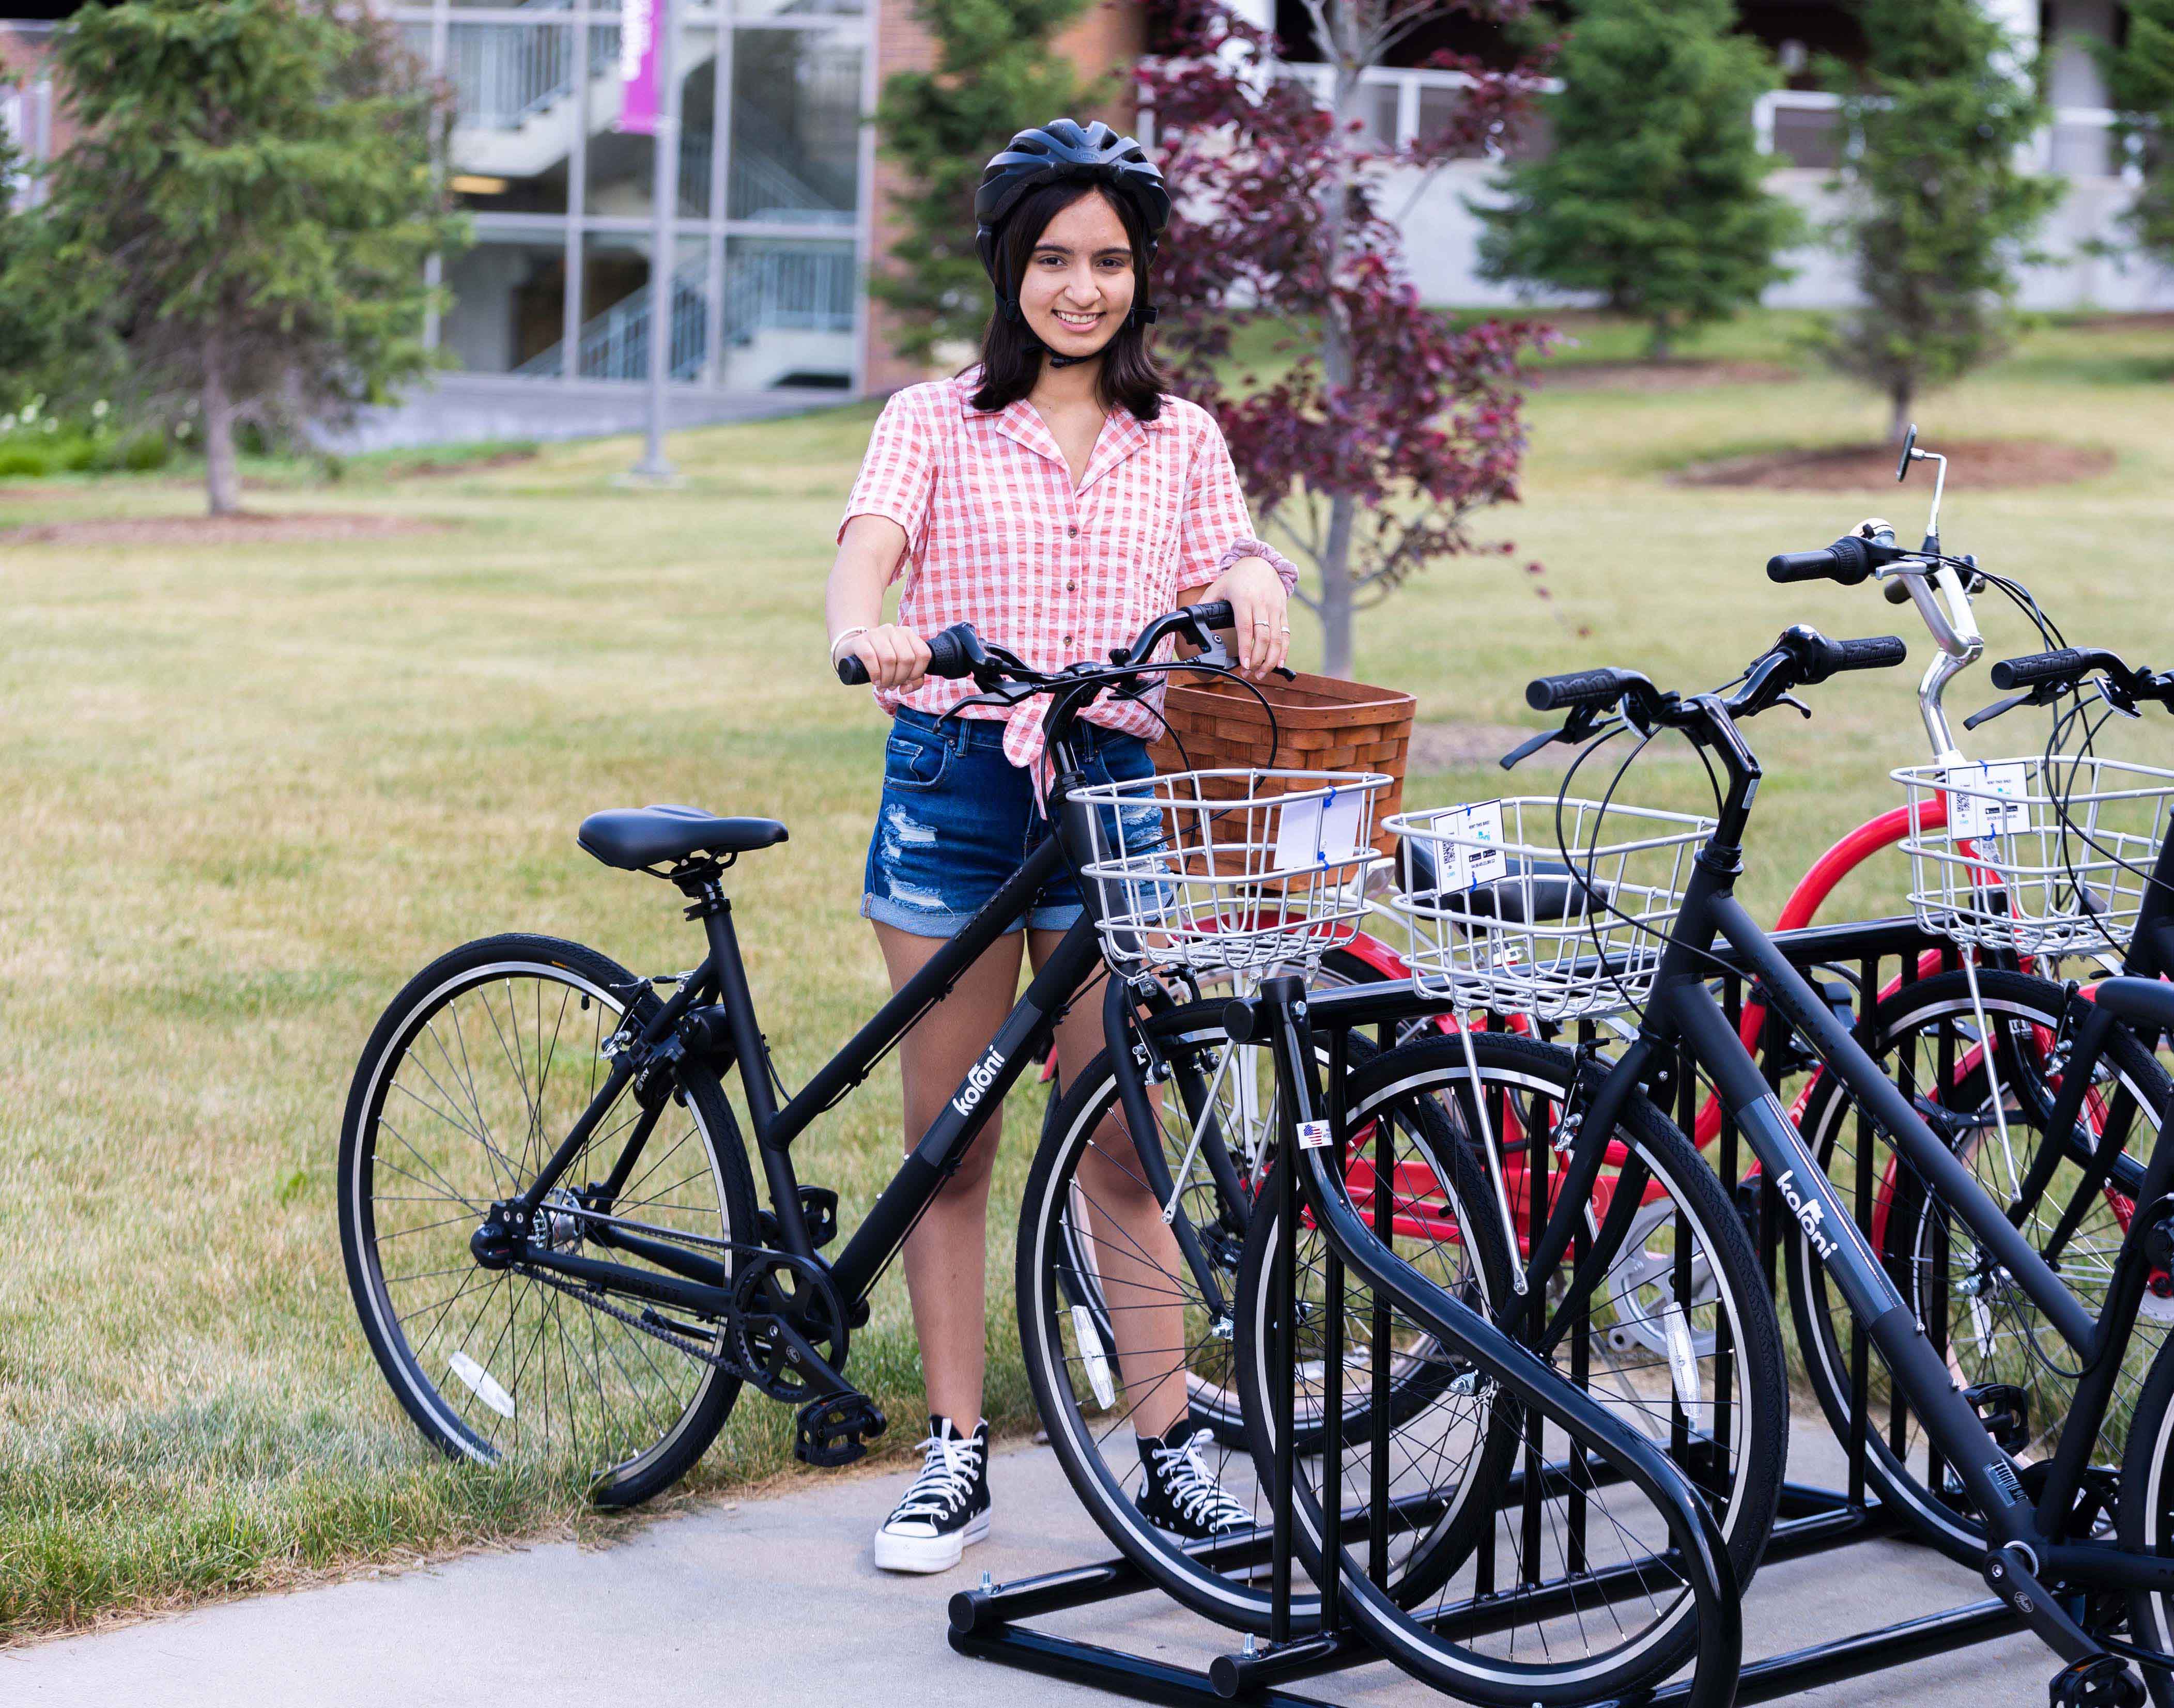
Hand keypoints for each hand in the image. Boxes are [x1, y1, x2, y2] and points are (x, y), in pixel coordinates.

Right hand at [844, 623, 930, 691]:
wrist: (854, 650)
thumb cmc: (881, 661)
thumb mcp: (900, 667)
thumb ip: (913, 679)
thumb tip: (906, 688)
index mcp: (908, 633)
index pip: (923, 654)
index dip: (917, 673)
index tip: (907, 681)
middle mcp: (893, 630)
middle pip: (907, 659)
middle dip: (900, 678)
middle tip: (892, 685)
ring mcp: (876, 633)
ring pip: (889, 659)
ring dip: (887, 679)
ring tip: (883, 685)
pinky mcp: (861, 641)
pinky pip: (871, 658)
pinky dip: (875, 674)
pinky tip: (875, 680)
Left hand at [1206, 557, 1290, 679]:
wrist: (1261, 562)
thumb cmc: (1237, 577)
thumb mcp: (1218, 586)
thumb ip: (1205, 604)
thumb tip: (1190, 620)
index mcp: (1243, 599)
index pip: (1246, 628)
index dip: (1246, 648)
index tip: (1245, 664)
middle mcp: (1261, 604)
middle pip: (1263, 637)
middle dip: (1258, 659)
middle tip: (1251, 673)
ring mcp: (1274, 608)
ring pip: (1277, 638)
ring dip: (1271, 659)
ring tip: (1262, 673)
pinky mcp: (1283, 611)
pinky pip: (1286, 634)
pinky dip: (1284, 651)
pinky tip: (1279, 664)